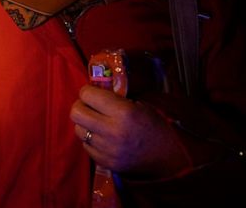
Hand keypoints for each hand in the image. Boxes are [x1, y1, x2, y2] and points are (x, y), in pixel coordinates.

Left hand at [70, 85, 189, 177]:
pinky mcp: (105, 162)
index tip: (94, 92)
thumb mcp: (143, 103)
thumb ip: (119, 94)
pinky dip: (91, 140)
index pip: (87, 94)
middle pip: (76, 113)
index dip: (89, 91)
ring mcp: (107, 149)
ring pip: (78, 130)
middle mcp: (112, 131)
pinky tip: (103, 137)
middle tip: (90, 106)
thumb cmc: (158, 125)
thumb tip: (98, 83)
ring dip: (85, 123)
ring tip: (97, 121)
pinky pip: (86, 146)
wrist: (170, 157)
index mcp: (124, 112)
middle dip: (81, 105)